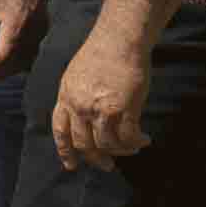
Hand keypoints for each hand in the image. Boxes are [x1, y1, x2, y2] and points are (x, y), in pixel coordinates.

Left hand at [50, 18, 154, 169]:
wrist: (118, 41)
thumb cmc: (101, 54)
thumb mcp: (76, 75)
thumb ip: (76, 97)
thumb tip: (84, 117)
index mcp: (66, 97)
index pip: (60, 131)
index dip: (65, 151)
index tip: (71, 165)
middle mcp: (79, 106)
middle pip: (84, 143)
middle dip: (96, 158)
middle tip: (107, 166)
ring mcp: (100, 109)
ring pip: (107, 144)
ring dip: (121, 152)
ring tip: (132, 149)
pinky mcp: (123, 108)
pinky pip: (128, 137)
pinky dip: (136, 143)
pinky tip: (144, 140)